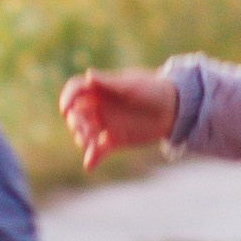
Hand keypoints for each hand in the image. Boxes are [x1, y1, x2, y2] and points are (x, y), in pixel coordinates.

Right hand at [59, 66, 178, 169]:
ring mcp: (106, 123)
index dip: (67, 98)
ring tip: (92, 144)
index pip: (75, 90)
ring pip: (84, 132)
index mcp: (101, 89)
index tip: (66, 110)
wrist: (174, 109)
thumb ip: (109, 83)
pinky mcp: (114, 139)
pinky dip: (92, 157)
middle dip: (76, 122)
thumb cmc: (154, 90)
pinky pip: (98, 150)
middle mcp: (100, 105)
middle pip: (76, 114)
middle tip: (86, 130)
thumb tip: (88, 75)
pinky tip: (89, 165)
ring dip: (83, 139)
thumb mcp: (131, 86)